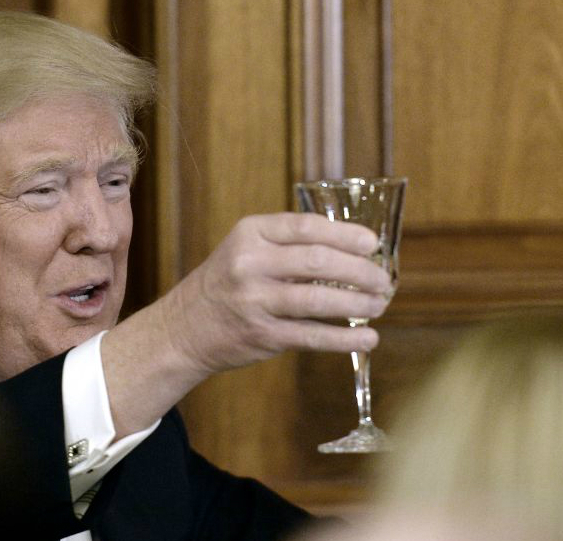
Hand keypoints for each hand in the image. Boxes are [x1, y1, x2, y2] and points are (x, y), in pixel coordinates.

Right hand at [101, 212, 392, 436]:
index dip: (345, 234)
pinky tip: (368, 339)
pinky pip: (312, 336)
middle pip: (318, 261)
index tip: (373, 244)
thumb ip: (288, 245)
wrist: (184, 328)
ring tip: (380, 305)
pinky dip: (345, 339)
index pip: (305, 227)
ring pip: (318, 299)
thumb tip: (352, 248)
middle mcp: (249, 264)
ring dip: (357, 304)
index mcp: (249, 235)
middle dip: (360, 271)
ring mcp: (254, 301)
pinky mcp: (261, 335)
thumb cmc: (225, 284)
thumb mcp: (245, 250)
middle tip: (383, 280)